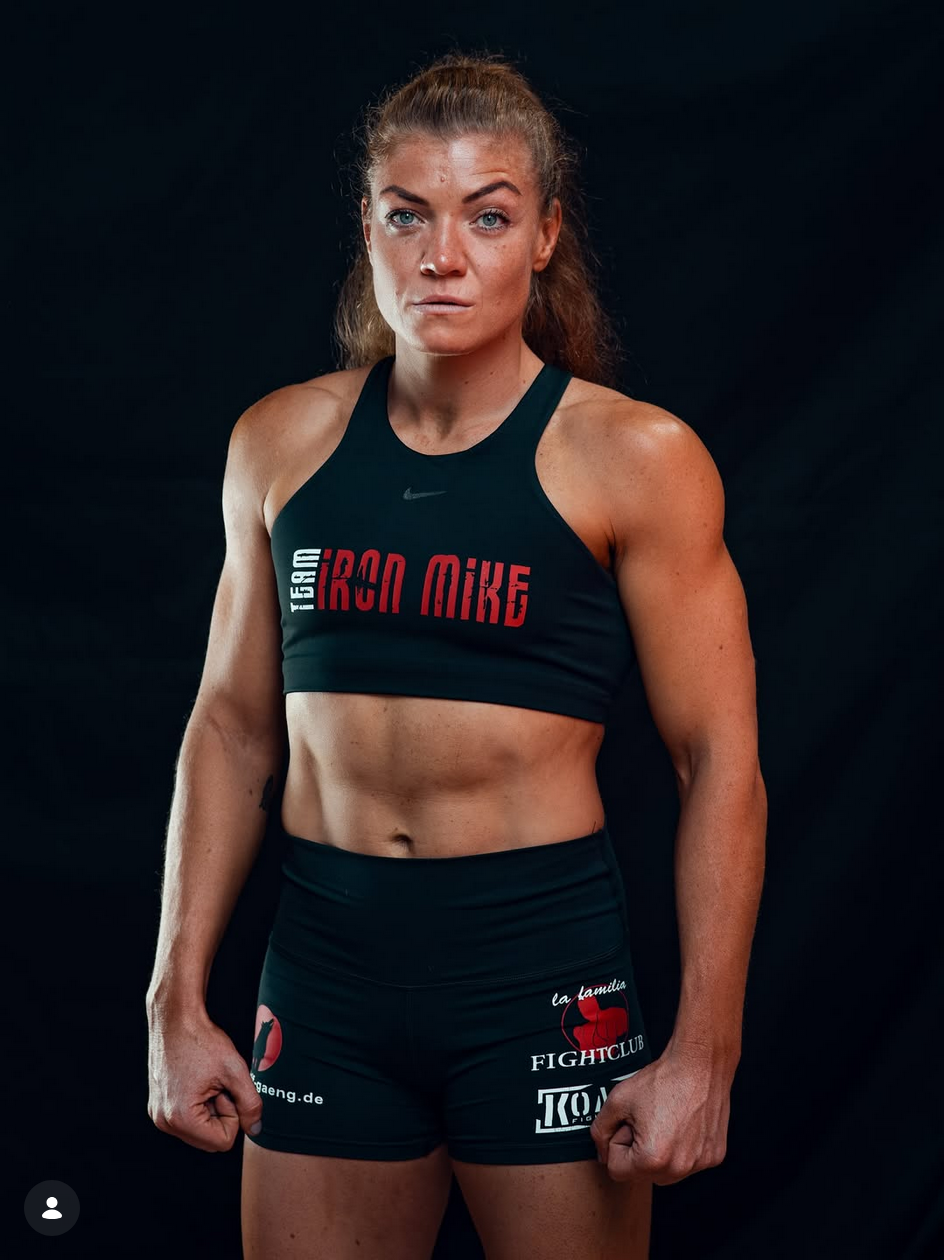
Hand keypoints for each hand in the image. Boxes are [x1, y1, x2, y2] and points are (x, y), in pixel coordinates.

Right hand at [147, 1004, 262, 1152]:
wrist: (175, 1019)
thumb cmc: (201, 1040)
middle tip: (217, 1084)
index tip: (225, 1089)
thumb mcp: (235, 1070)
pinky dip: (198, 1103)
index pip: (223, 1142)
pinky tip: (197, 1080)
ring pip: (199, 1130)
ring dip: (210, 1108)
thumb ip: (250, 1103)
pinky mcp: (158, 1106)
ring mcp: (158, 1115)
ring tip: (207, 1081)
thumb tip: (255, 1129)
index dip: (233, 1115)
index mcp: (181, 1118)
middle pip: (210, 1139)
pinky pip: (187, 1119)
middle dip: (221, 1114)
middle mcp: (164, 1122)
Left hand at [589, 1043, 733, 1183]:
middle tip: (648, 1121)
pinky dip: (682, 1148)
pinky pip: (688, 1163)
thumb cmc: (661, 1080)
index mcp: (652, 1159)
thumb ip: (600, 1131)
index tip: (630, 1124)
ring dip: (660, 1153)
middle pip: (643, 1175)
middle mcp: (678, 1168)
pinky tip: (684, 1123)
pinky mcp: (714, 1156)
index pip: (617, 1170)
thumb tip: (602, 1154)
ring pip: (666, 1172)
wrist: (699, 1064)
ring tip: (666, 1122)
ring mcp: (699, 1164)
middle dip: (638, 1151)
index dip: (617, 1144)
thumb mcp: (618, 1100)